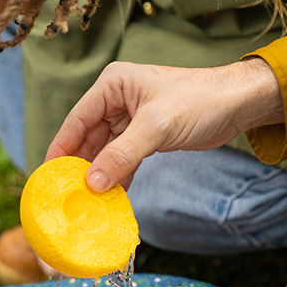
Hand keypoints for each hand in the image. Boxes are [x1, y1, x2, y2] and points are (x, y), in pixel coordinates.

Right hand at [46, 58, 284, 191]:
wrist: (238, 104)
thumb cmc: (200, 100)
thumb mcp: (157, 127)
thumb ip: (122, 155)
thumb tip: (92, 183)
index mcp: (113, 85)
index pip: (77, 119)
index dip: (60, 148)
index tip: (48, 175)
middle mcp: (117, 99)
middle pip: (87, 138)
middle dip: (79, 167)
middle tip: (67, 195)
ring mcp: (131, 119)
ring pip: (104, 151)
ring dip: (99, 175)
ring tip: (86, 201)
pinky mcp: (145, 136)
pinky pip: (122, 159)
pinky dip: (118, 177)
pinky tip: (111, 197)